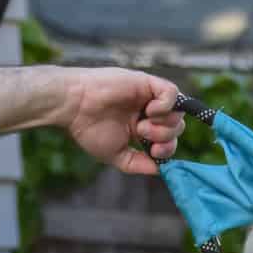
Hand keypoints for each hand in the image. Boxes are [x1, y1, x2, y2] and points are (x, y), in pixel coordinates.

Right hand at [59, 66, 184, 174]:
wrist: (74, 107)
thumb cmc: (89, 129)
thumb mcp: (118, 155)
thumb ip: (140, 164)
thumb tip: (162, 169)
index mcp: (141, 127)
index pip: (168, 140)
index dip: (167, 149)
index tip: (154, 152)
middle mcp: (147, 111)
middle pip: (176, 127)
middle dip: (166, 138)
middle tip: (142, 135)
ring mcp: (148, 96)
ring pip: (178, 112)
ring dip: (164, 125)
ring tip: (141, 125)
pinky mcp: (146, 83)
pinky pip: (172, 93)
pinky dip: (167, 106)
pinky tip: (149, 111)